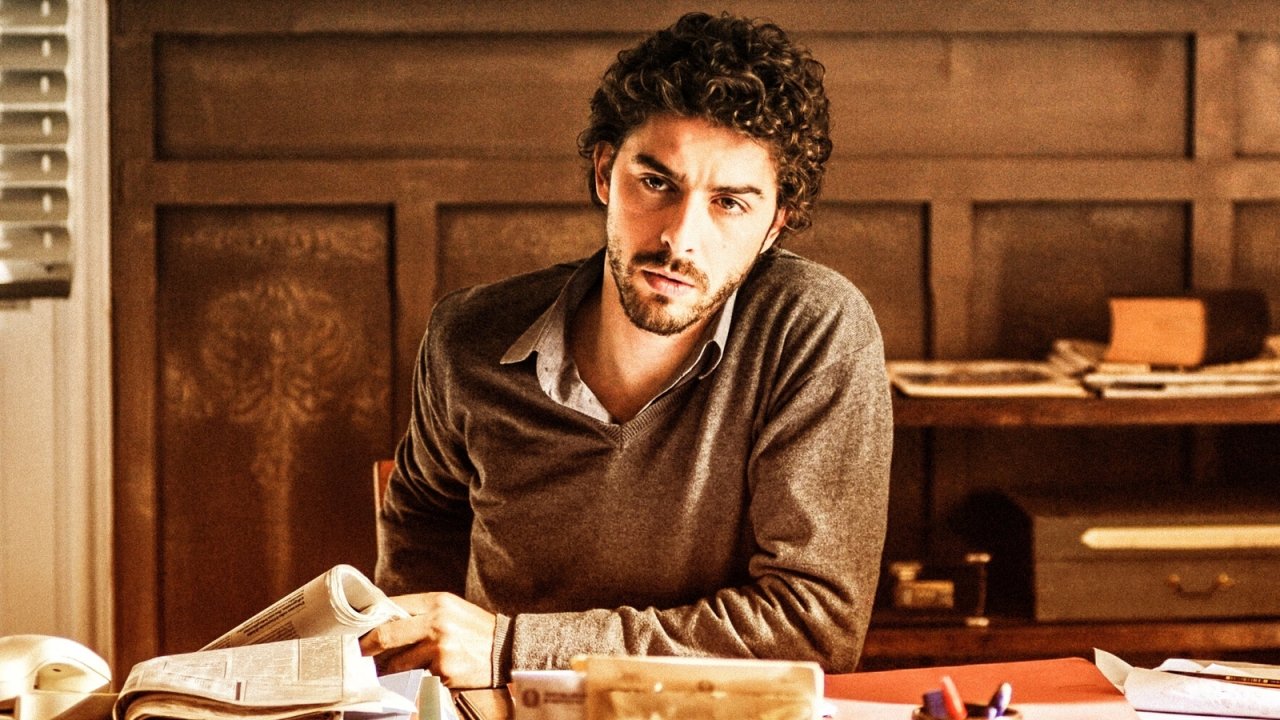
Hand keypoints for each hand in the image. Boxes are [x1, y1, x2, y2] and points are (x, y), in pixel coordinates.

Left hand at [359, 592, 495, 687]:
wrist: (507, 649)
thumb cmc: (475, 629)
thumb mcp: (451, 609)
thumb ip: (421, 612)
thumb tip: (384, 620)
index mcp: (437, 602)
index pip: (392, 607)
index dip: (371, 620)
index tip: (359, 629)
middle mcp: (437, 623)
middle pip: (386, 635)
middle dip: (367, 647)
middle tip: (357, 653)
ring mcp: (440, 649)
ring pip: (398, 663)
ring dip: (389, 668)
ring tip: (388, 669)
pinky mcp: (444, 672)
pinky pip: (417, 678)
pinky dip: (414, 680)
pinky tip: (420, 677)